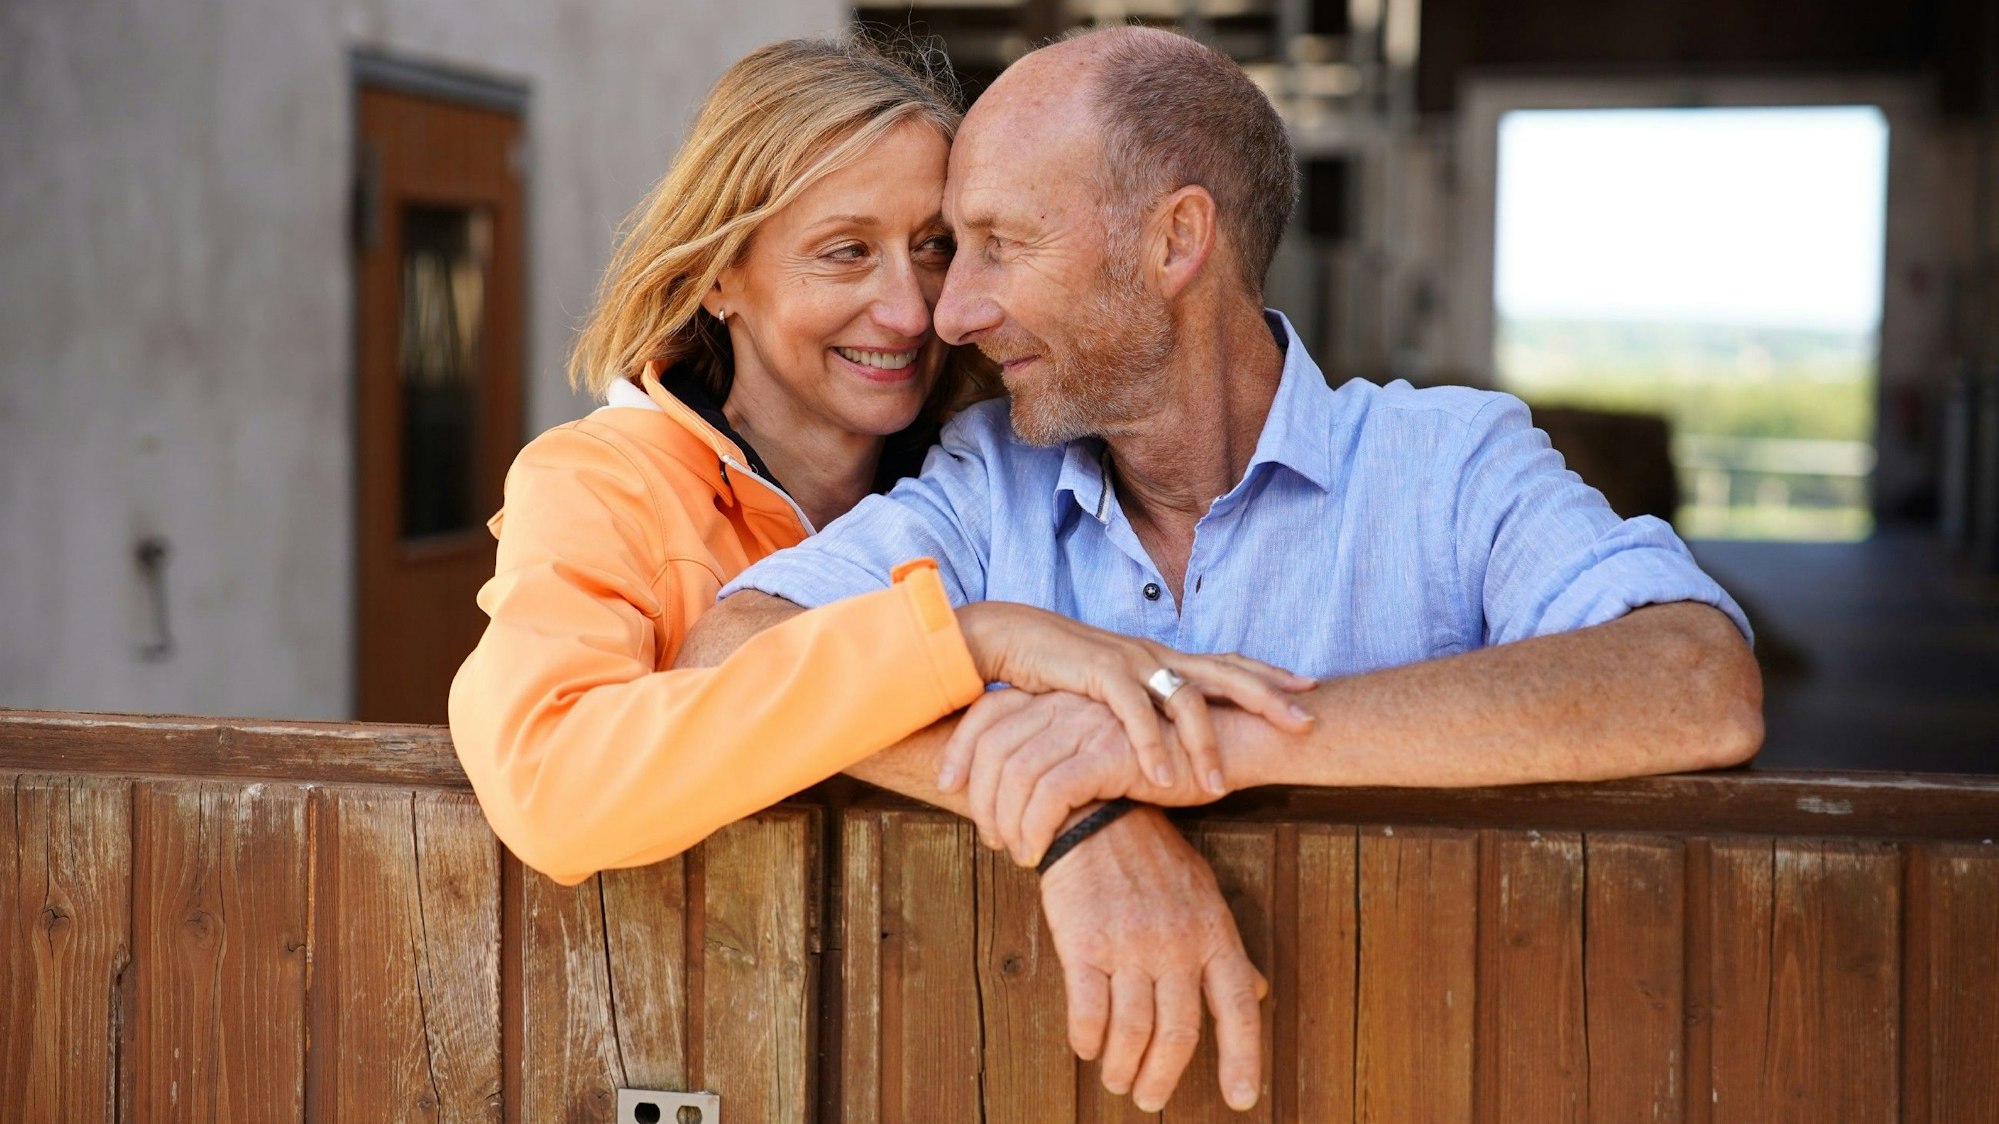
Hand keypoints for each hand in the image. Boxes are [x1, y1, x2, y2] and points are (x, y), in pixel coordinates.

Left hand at [948, 689, 1226, 865]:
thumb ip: (1064, 754)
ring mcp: (1086, 723)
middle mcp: (1066, 702)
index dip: (959, 750)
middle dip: (979, 797)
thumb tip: (1022, 790)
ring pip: (1016, 774)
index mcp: (1060, 695)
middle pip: (992, 745)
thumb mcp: (1102, 748)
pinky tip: (1042, 853)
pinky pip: (1051, 793)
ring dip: (1008, 822)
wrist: (1230, 744)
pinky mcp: (1108, 751)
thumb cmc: (1168, 755)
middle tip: (989, 839)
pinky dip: (1037, 828)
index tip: (945, 788)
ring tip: (1019, 854)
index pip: (988, 714)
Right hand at [949, 602, 1312, 798]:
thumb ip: (1141, 708)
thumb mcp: (1110, 689)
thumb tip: (1169, 739)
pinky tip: (1165, 778)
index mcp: (1161, 658)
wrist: (1007, 638)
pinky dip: (1151, 746)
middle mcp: (1154, 655)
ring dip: (1206, 744)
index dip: (1268, 675)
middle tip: (1305, 722)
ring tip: (1220, 786)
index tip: (1309, 688)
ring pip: (1185, 698)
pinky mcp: (1098, 672)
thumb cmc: (1057, 671)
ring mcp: (1129, 661)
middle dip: (1268, 697)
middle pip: (1225, 672)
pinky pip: (1134, 713)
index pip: (1226, 663)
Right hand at [1039, 805, 1266, 1112]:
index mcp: (1213, 934)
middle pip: (1179, 1032)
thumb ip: (1225, 950)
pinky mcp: (1084, 942)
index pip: (1237, 1008)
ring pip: (1133, 1029)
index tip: (1242, 1100)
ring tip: (1116, 1079)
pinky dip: (1088, 1038)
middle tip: (1149, 1097)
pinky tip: (1087, 1046)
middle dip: (1163, 1076)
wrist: (1096, 817)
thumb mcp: (1204, 896)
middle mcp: (1177, 943)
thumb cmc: (1153, 859)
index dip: (1244, 1059)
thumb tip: (1257, 992)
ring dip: (1123, 1066)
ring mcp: (1130, 944)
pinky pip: (1088, 1008)